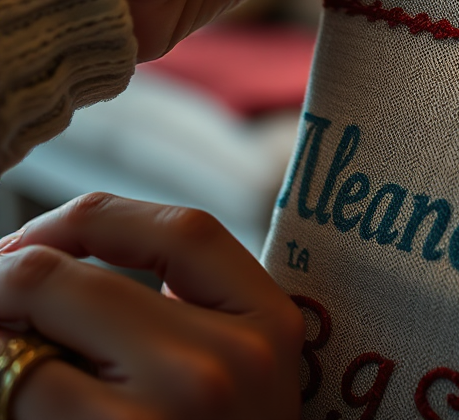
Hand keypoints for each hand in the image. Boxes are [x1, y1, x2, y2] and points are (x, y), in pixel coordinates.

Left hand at [0, 193, 303, 419]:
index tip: (42, 242)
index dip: (94, 220)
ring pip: (29, 322)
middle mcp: (227, 358)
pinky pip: (20, 390)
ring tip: (2, 355)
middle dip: (6, 277)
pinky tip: (12, 399)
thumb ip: (186, 310)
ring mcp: (170, 410)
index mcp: (269, 321)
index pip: (180, 227)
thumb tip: (54, 257)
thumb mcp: (235, 373)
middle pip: (70, 270)